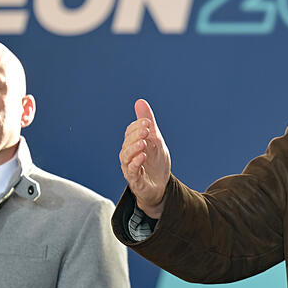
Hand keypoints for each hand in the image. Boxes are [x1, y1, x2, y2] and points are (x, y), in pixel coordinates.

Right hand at [119, 99, 170, 217]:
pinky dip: (136, 163)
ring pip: (126, 156)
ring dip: (134, 148)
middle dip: (136, 135)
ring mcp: (130, 168)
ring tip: (143, 143)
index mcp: (133, 144)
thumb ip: (148, 122)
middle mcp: (128, 155)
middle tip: (147, 130)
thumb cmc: (156, 162)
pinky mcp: (135, 180)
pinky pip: (132, 171)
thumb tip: (140, 101)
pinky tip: (143, 156)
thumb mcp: (156, 139)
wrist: (161, 186)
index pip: (130, 132)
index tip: (148, 122)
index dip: (138, 126)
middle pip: (127, 142)